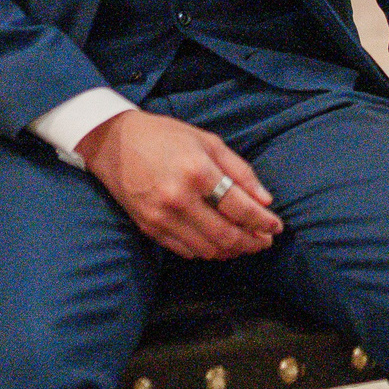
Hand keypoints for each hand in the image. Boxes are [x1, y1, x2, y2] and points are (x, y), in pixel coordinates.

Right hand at [76, 108, 281, 260]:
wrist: (113, 143)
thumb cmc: (164, 137)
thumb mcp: (208, 141)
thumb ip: (239, 171)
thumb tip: (265, 201)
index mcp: (197, 172)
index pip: (240, 208)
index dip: (263, 221)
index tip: (276, 226)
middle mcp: (179, 199)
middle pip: (226, 235)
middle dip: (252, 242)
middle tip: (265, 241)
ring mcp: (161, 217)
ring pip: (207, 249)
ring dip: (231, 251)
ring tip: (245, 243)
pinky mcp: (149, 228)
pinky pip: (185, 251)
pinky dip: (206, 251)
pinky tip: (218, 243)